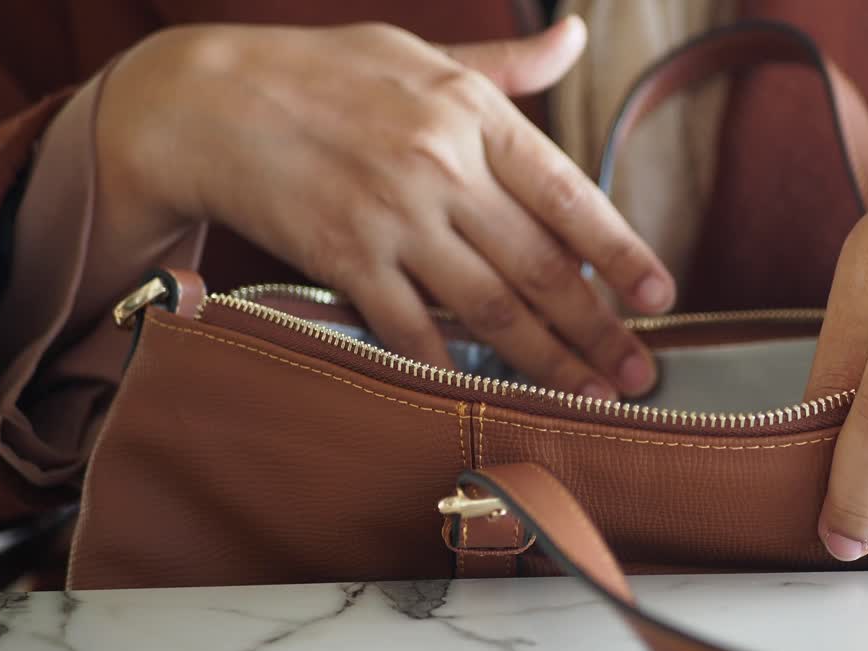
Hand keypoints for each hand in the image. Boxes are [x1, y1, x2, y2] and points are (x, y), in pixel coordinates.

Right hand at [93, 17, 672, 399]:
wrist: (207, 100)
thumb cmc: (324, 73)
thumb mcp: (422, 52)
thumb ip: (507, 64)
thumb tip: (575, 36)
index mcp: (471, 114)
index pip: (568, 195)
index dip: (622, 251)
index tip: (659, 294)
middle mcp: (441, 167)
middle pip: (541, 267)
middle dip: (599, 328)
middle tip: (638, 371)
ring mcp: (392, 219)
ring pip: (490, 309)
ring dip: (547, 361)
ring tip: (589, 395)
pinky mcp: (344, 260)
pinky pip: (411, 330)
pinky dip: (453, 369)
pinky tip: (492, 397)